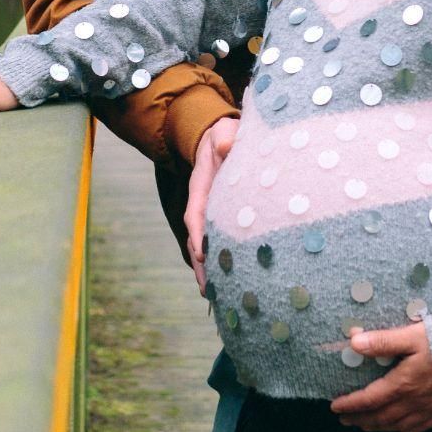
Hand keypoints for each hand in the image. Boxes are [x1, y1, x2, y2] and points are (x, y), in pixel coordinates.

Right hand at [183, 116, 238, 290]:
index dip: (197, 235)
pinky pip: (224, 243)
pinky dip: (225, 262)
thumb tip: (226, 147)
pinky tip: (235, 282)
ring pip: (209, 246)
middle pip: (199, 239)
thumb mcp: (224, 132)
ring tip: (219, 299)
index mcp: (201, 187)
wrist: (222, 138)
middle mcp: (204, 204)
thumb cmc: (225, 135)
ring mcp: (214, 213)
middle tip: (209, 292)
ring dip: (212, 270)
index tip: (200, 255)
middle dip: (202, 266)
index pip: (196, 214)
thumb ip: (225, 138)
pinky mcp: (226, 219)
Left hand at [329, 322, 431, 431]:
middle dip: (361, 419)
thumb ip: (383, 341)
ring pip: (399, 424)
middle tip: (345, 420)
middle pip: (382, 416)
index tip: (335, 406)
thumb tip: (353, 342)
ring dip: (379, 427)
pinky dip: (408, 431)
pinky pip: (423, 426)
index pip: (369, 399)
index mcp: (403, 383)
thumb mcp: (412, 335)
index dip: (351, 404)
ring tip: (366, 427)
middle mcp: (415, 401)